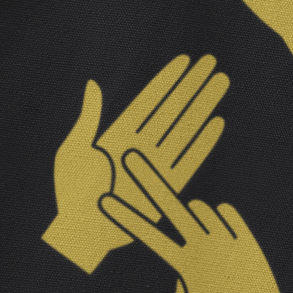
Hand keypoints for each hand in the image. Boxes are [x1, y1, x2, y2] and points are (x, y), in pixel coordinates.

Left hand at [42, 56, 227, 273]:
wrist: (80, 232)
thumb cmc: (71, 194)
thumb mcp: (73, 151)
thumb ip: (89, 118)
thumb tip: (92, 84)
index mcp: (119, 135)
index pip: (150, 101)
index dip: (168, 80)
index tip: (185, 61)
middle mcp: (142, 146)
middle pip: (174, 108)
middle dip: (193, 85)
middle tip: (211, 62)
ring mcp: (156, 165)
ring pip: (185, 127)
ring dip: (204, 105)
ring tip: (221, 82)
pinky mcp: (165, 186)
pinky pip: (189, 159)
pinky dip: (203, 142)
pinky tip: (217, 122)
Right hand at [100, 152, 292, 292]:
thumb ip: (180, 278)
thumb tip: (183, 252)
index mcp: (185, 265)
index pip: (148, 235)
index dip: (125, 216)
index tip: (105, 199)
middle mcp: (203, 246)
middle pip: (170, 205)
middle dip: (148, 180)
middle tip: (132, 157)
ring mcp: (225, 237)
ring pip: (200, 207)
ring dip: (196, 217)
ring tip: (207, 242)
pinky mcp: (244, 234)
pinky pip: (226, 211)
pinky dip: (221, 219)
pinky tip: (225, 238)